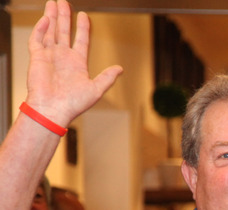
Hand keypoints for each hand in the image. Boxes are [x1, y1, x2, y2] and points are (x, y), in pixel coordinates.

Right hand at [25, 0, 121, 126]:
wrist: (53, 110)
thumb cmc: (73, 104)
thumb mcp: (96, 89)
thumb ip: (107, 77)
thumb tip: (120, 69)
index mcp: (77, 63)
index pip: (81, 40)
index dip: (83, 27)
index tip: (84, 15)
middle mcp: (63, 57)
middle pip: (64, 31)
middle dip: (64, 16)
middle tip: (64, 2)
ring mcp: (49, 56)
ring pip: (50, 31)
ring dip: (51, 17)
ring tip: (53, 3)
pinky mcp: (37, 58)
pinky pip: (37, 39)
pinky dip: (40, 29)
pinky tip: (46, 19)